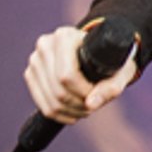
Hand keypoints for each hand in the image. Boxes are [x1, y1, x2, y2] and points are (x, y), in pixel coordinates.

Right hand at [22, 25, 138, 121]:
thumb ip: (111, 87)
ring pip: (51, 100)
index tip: (97, 93)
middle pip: (58, 90)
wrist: (98, 50)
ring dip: (71, 111)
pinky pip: (43, 105)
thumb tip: (91, 105)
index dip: (83, 92)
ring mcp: (35, 60)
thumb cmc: (112, 59)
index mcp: (65, 36)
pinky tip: (74, 113)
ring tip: (86, 109)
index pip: (67, 75)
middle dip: (78, 104)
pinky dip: (60, 114)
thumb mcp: (120, 70)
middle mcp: (45, 45)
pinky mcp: (31, 74)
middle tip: (93, 106)